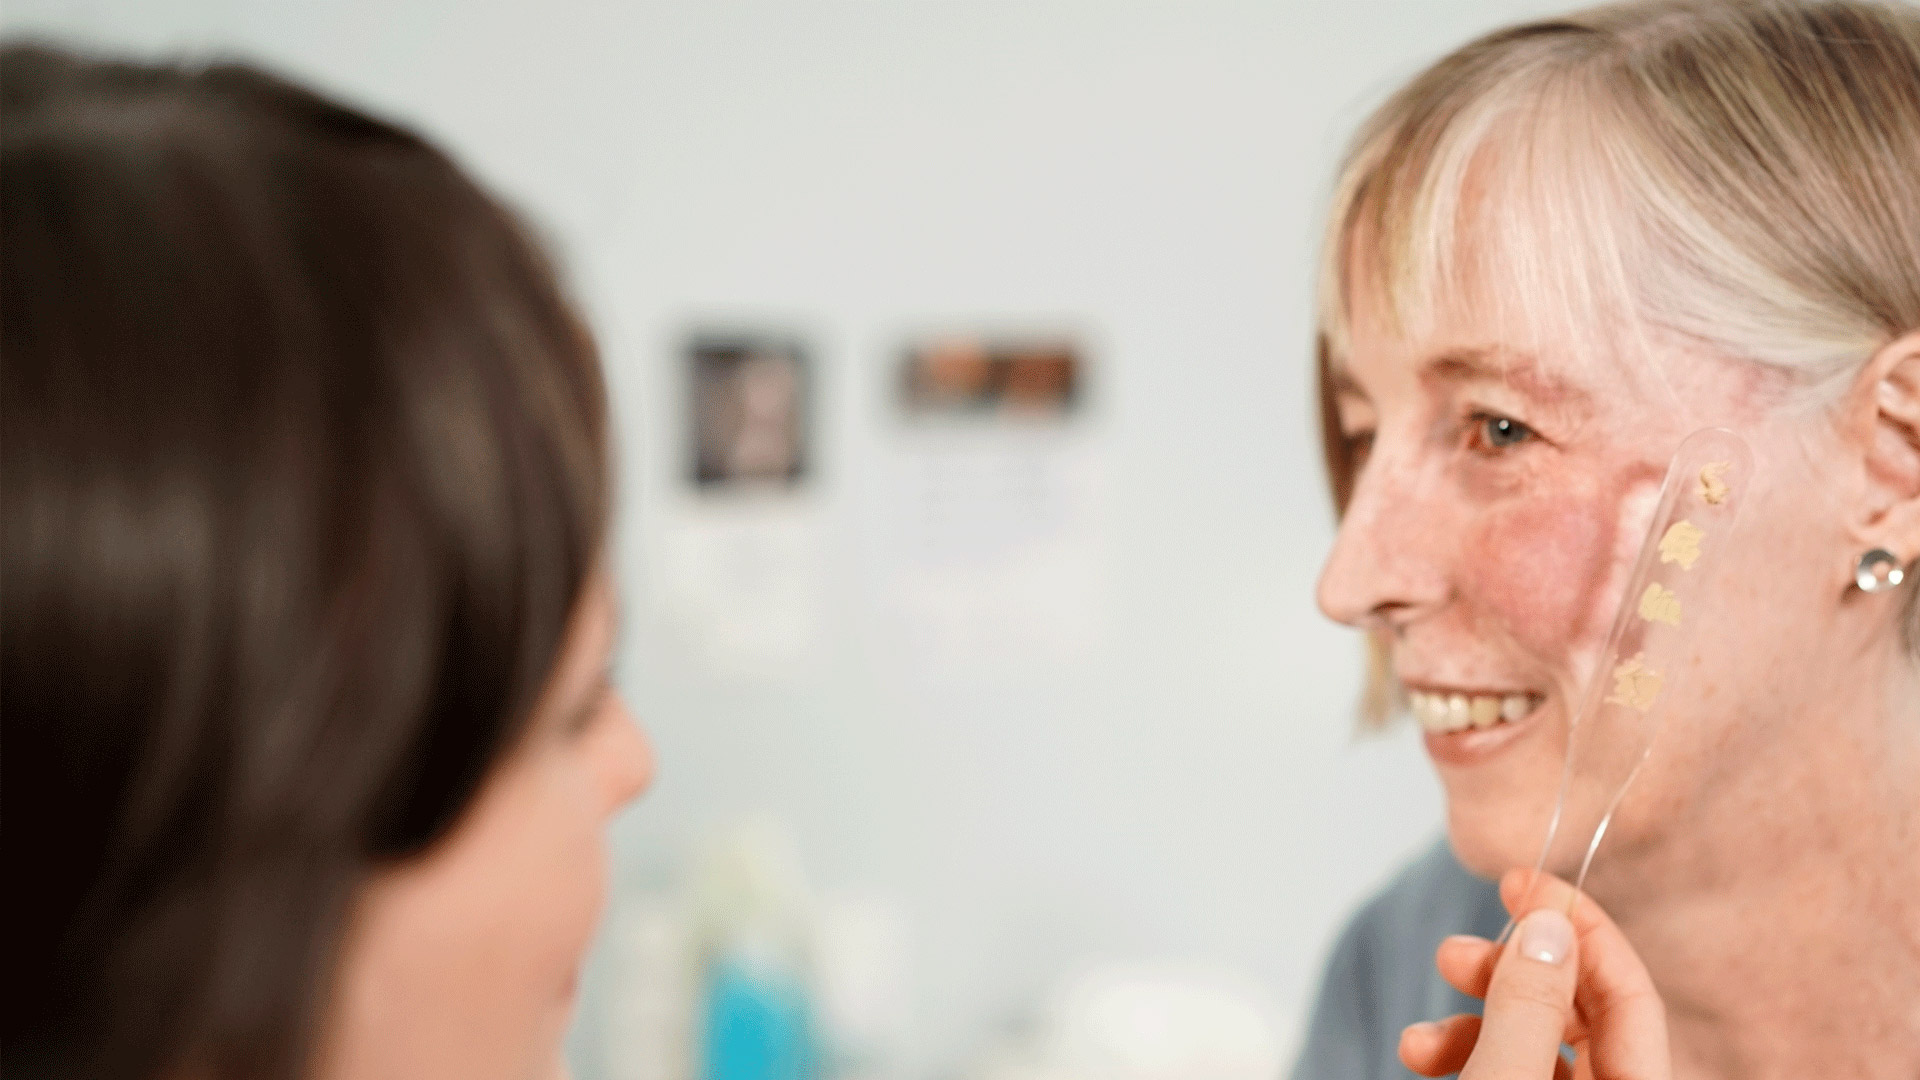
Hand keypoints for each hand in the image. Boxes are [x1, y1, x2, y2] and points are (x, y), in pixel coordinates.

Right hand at [1398, 870, 1671, 1078]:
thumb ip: (1529, 1005)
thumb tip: (1546, 924)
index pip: (1627, 990)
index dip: (1578, 927)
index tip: (1520, 882)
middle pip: (1579, 1015)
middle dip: (1509, 976)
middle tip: (1452, 955)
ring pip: (1536, 1046)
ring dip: (1471, 1025)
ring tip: (1418, 1041)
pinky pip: (1513, 1073)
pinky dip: (1468, 1057)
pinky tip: (1423, 1058)